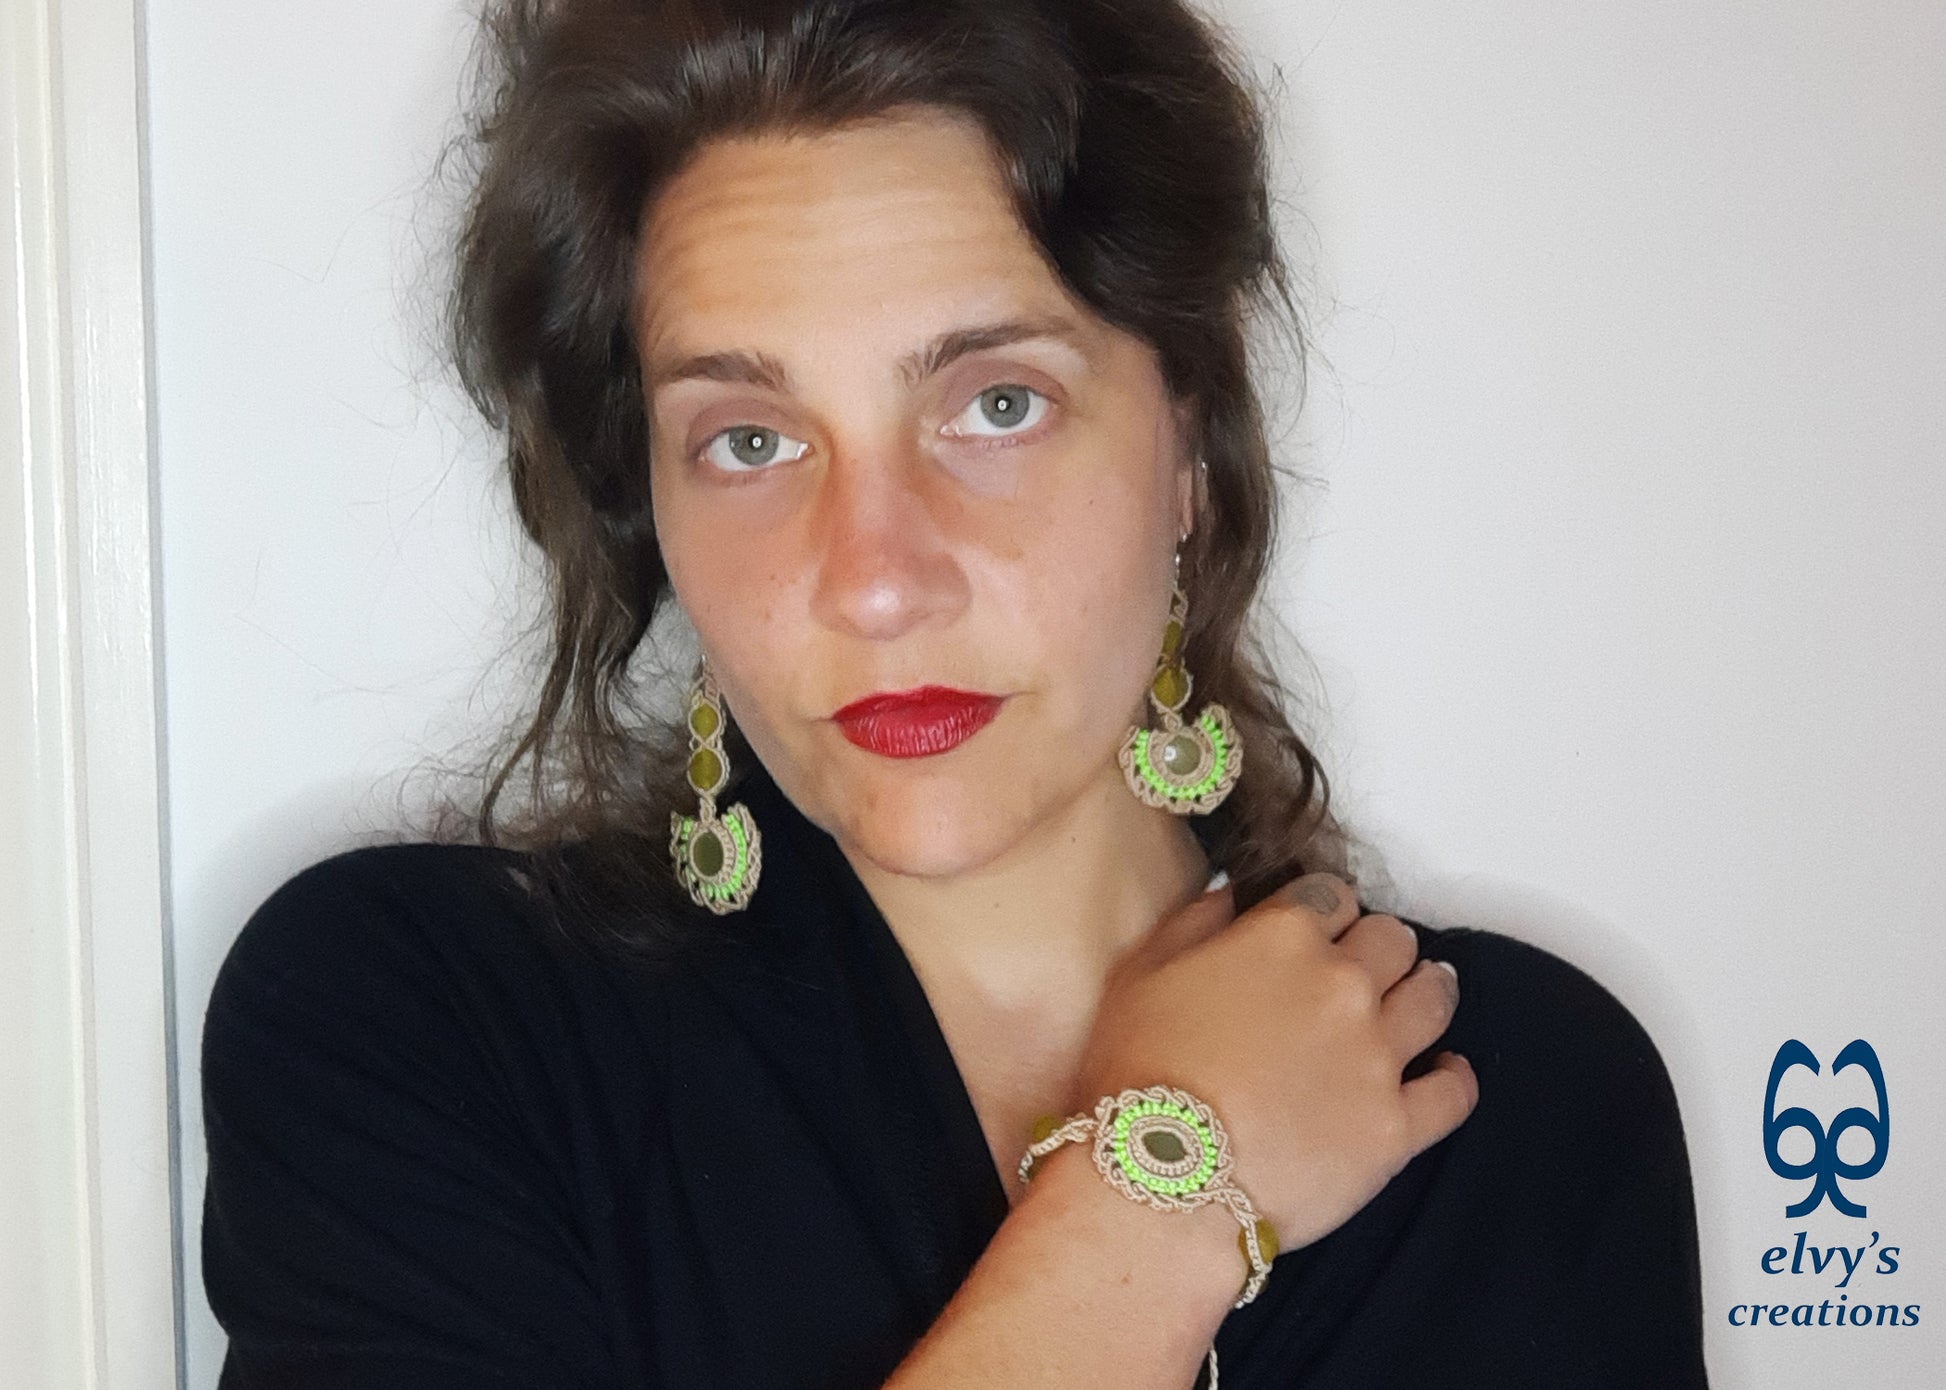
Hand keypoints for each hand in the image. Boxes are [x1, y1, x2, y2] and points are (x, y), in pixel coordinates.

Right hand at [1068, 873, 1477, 1251]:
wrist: (1163, 1177)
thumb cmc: (1137, 1071)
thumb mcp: (1141, 972)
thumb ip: (1196, 920)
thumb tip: (1235, 895)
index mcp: (1284, 937)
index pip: (1331, 895)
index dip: (1323, 910)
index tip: (1316, 930)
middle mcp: (1344, 984)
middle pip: (1393, 939)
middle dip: (1378, 946)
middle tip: (1364, 968)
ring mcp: (1377, 1056)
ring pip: (1435, 999)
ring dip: (1427, 990)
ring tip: (1419, 998)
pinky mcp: (1396, 1127)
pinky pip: (1454, 1092)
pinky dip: (1453, 1077)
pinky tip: (1443, 1072)